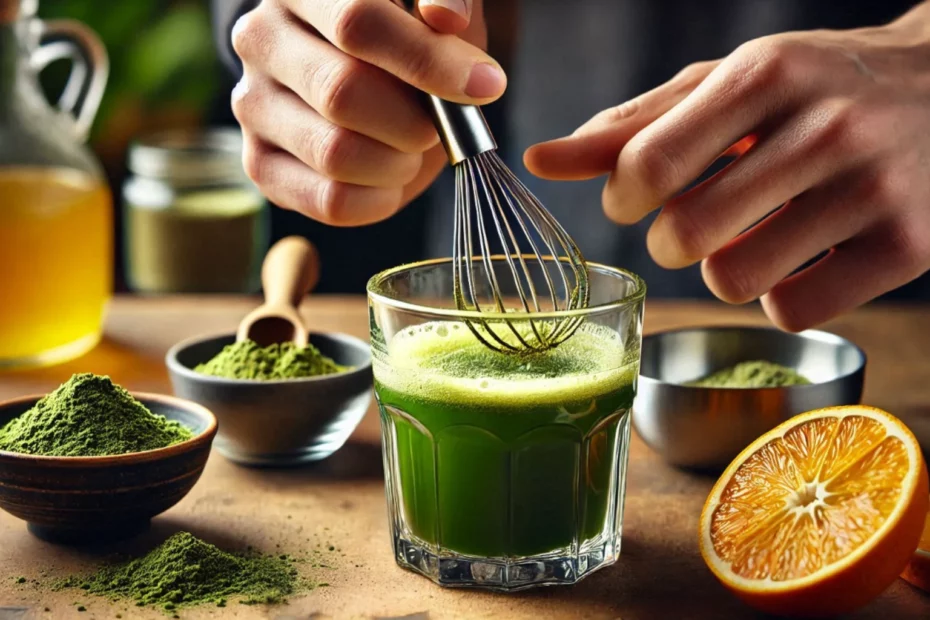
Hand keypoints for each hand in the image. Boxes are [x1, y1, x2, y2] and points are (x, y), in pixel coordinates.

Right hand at [231, 0, 504, 225]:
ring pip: (334, 154)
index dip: (428, 60)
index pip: (358, 22)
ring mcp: (251, 104)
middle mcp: (260, 38)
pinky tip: (392, 178)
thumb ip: (449, 0)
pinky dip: (378, 200)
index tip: (486, 85)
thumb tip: (446, 17)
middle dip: (414, 121)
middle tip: (438, 126)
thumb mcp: (433, 7)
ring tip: (412, 149)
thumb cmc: (404, 35)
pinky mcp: (258, 163)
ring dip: (398, 163)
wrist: (357, 76)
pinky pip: (328, 200)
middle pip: (341, 92)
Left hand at [525, 5, 929, 330]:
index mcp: (765, 75)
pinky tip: (801, 258)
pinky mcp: (908, 248)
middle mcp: (824, 128)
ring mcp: (872, 190)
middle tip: (695, 221)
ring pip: (733, 282)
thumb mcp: (723, 87)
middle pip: (685, 234)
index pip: (649, 165)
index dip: (622, 198)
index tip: (634, 198)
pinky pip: (792, 310)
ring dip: (723, 270)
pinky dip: (780, 296)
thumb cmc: (807, 90)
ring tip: (751, 236)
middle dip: (670, 241)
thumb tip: (541, 160)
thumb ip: (630, 126)